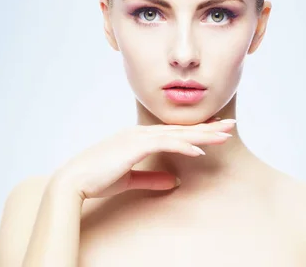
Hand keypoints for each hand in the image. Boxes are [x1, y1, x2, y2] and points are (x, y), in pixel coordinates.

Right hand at [48, 117, 235, 200]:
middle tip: (231, 124)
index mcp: (138, 137)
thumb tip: (174, 180)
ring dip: (203, 134)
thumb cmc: (98, 178)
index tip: (216, 128)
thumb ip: (152, 177)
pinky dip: (184, 145)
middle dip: (208, 127)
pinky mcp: (134, 146)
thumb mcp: (130, 178)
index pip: (174, 131)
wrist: (74, 179)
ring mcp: (137, 137)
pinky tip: (200, 150)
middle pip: (181, 129)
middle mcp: (140, 133)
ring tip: (224, 135)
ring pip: (178, 133)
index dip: (196, 130)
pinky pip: (165, 143)